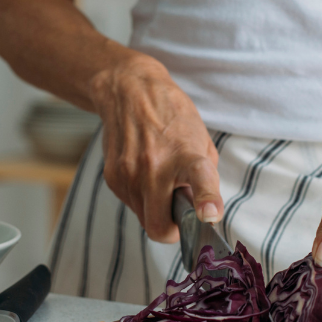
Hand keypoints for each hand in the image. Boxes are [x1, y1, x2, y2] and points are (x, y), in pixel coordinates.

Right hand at [88, 54, 222, 241]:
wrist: (129, 92)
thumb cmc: (171, 116)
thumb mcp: (201, 141)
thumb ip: (206, 178)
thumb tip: (203, 210)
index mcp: (185, 154)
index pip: (199, 179)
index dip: (206, 199)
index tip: (209, 215)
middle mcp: (154, 166)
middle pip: (158, 227)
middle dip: (171, 229)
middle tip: (179, 215)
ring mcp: (128, 174)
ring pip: (143, 218)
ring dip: (155, 210)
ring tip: (161, 182)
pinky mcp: (112, 177)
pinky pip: (131, 204)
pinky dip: (142, 198)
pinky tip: (145, 174)